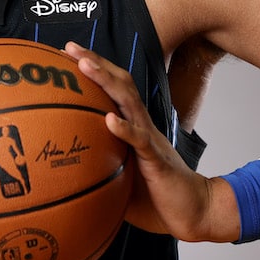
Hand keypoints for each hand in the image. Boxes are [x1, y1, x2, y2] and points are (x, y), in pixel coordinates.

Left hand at [64, 42, 238, 242]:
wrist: (195, 212)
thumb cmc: (157, 199)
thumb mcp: (121, 182)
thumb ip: (99, 172)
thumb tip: (64, 178)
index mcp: (134, 128)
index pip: (113, 90)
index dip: (94, 70)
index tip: (67, 55)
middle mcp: (142, 126)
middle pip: (119, 84)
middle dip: (95, 62)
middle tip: (70, 47)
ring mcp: (150, 140)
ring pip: (128, 102)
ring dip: (105, 81)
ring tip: (84, 65)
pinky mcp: (156, 160)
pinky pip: (139, 140)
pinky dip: (125, 129)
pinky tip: (110, 120)